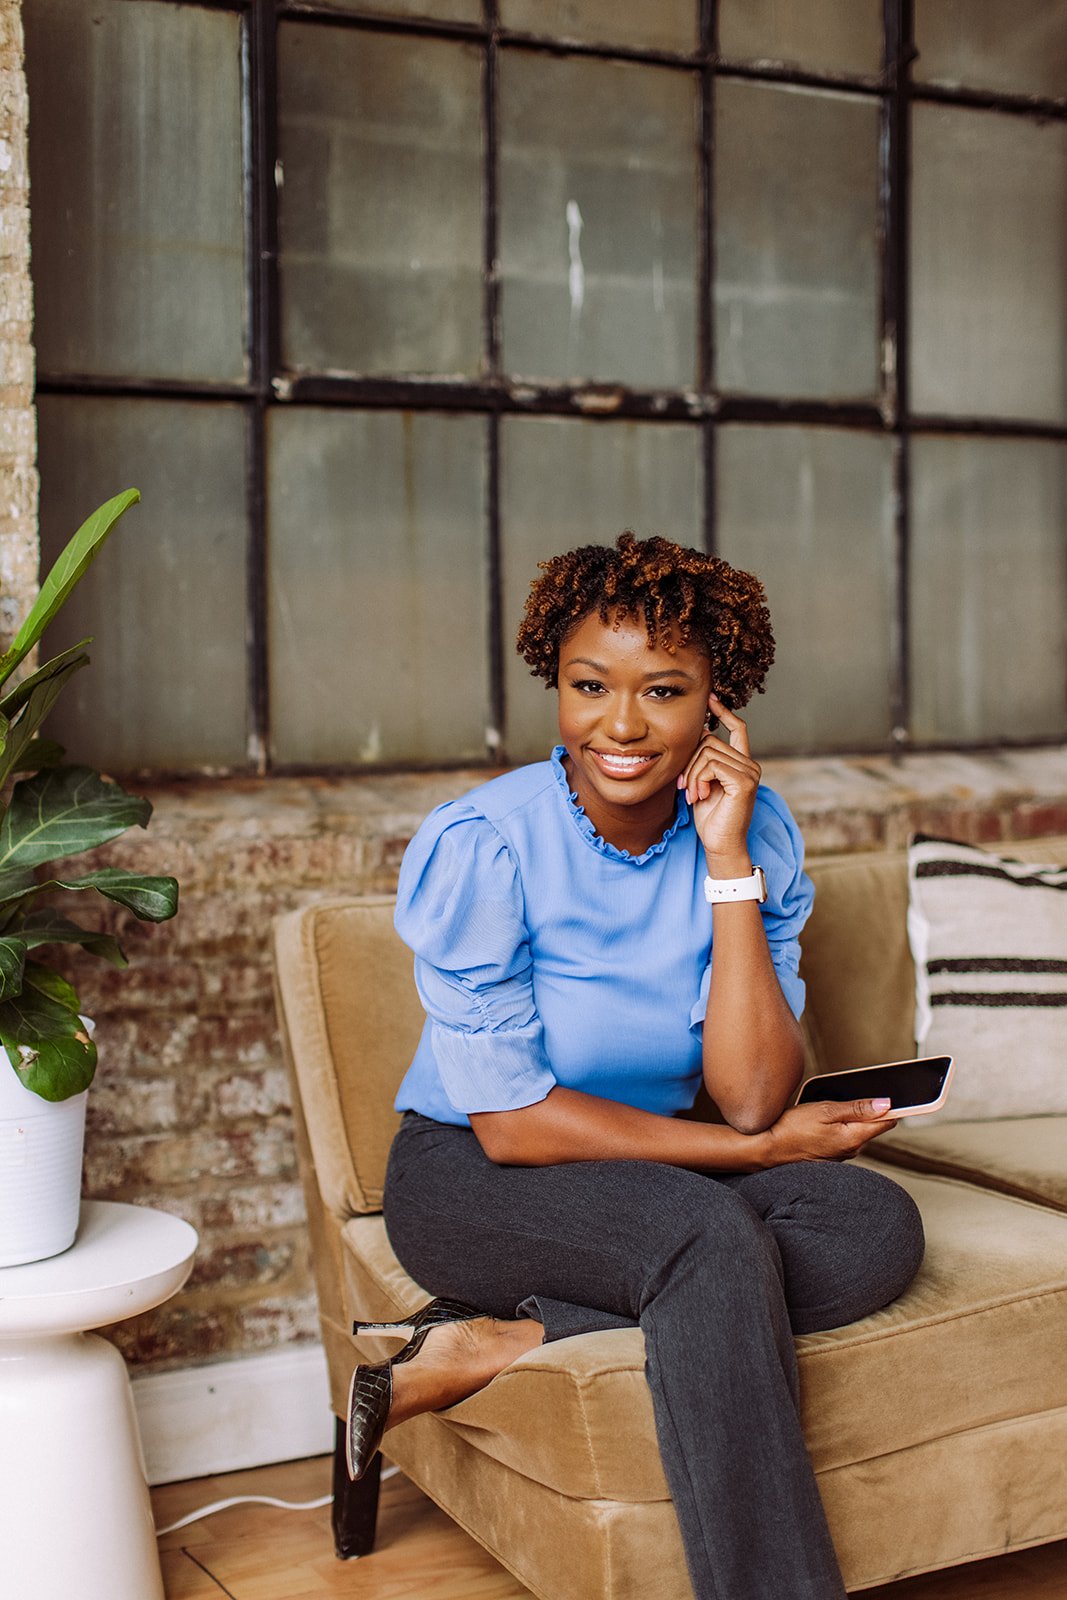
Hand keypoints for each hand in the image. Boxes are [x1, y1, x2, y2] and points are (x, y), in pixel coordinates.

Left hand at [677, 695, 760, 862]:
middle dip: (689, 761)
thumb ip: (702, 761)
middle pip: (711, 741)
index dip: (724, 712)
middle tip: (684, 786)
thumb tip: (696, 734)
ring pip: (708, 752)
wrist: (720, 844)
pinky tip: (697, 796)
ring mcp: (750, 772)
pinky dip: (698, 779)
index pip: (738, 729)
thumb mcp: (702, 783)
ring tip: (691, 794)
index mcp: (742, 764)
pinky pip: (712, 765)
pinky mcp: (744, 781)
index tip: (711, 699)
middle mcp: (750, 765)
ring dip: (691, 774)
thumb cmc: (710, 818)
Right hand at [763, 1099, 898, 1165]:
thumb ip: (857, 1108)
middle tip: (843, 1097)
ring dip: (849, 1118)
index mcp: (854, 1138)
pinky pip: (843, 1137)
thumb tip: (887, 1104)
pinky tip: (819, 1121)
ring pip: (857, 1130)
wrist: (767, 1149)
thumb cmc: (792, 1128)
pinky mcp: (831, 1156)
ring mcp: (841, 1155)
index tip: (888, 1093)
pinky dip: (837, 1127)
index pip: (888, 1121)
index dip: (891, 1105)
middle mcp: (852, 1150)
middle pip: (873, 1125)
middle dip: (866, 1109)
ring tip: (826, 1109)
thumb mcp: (824, 1110)